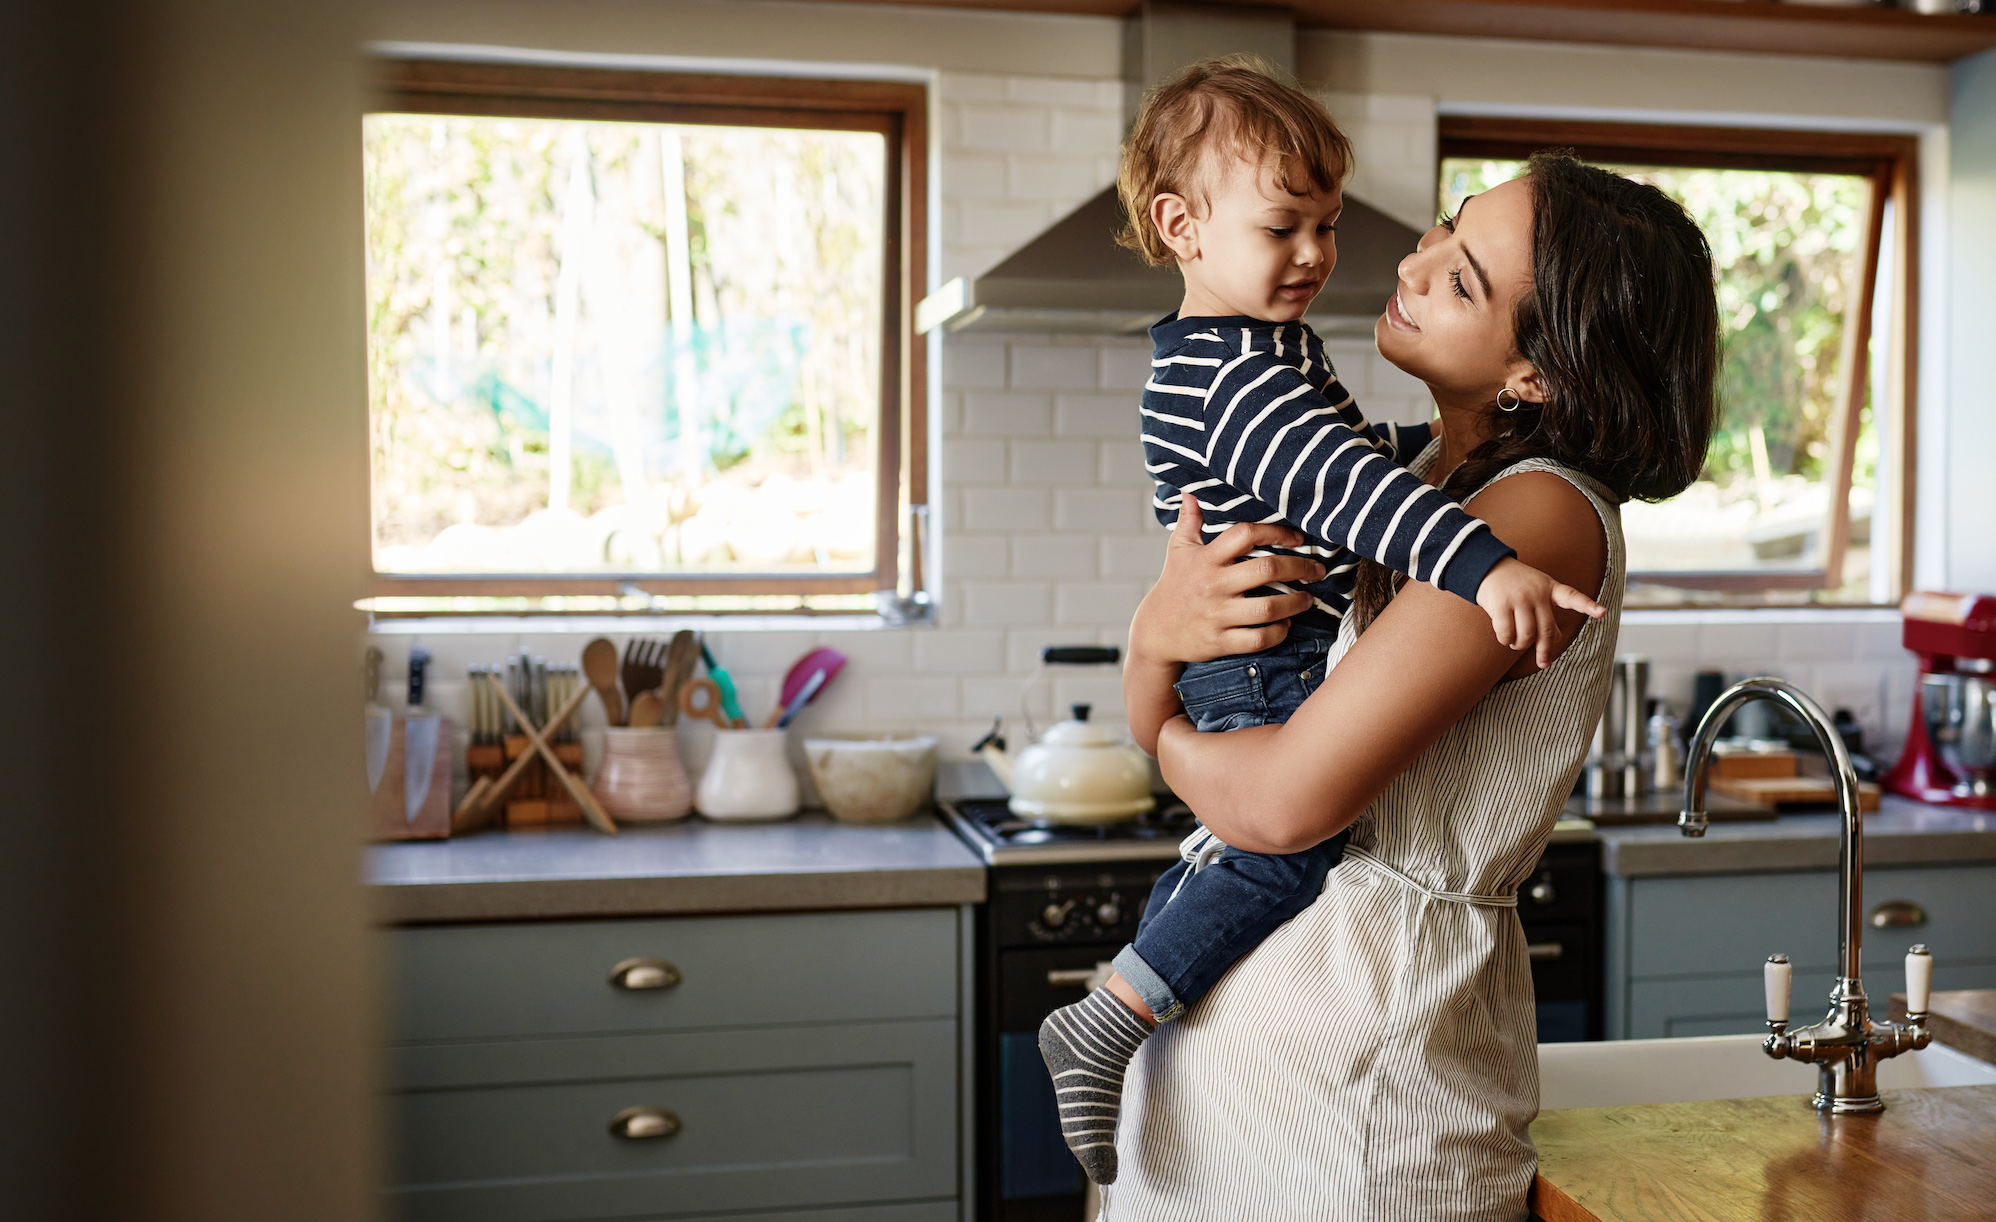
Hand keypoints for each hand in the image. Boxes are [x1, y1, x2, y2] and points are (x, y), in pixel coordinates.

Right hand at [1127, 494, 1327, 665]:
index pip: (1245, 535)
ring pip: (1268, 607)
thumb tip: (1191, 491)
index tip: (1298, 538)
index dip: (1276, 531)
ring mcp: (1217, 615)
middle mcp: (1213, 585)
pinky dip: (1279, 632)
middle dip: (1300, 568)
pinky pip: (1258, 639)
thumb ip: (1190, 520)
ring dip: (1296, 603)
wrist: (1155, 631)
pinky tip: (1286, 624)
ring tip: (1308, 599)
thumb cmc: (1174, 585)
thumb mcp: (1178, 550)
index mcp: (1206, 559)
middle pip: (1266, 570)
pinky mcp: (1220, 642)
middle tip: (1317, 569)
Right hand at [1475, 556, 1606, 668]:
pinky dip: (1505, 640)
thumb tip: (1558, 638)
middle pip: (1547, 629)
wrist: (1488, 567)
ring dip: (1520, 645)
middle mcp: (1537, 593)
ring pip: (1526, 635)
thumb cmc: (1517, 583)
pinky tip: (1504, 638)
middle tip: (1543, 663)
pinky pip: (1506, 633)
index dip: (1588, 606)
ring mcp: (1519, 598)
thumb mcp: (1538, 592)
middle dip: (1544, 650)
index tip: (1603, 612)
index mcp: (1550, 588)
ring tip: (1516, 644)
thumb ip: (1548, 613)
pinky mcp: (1500, 604)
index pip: (1572, 597)